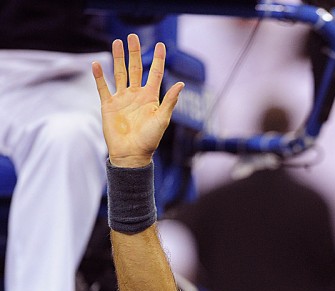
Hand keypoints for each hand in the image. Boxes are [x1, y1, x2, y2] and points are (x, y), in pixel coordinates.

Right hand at [92, 34, 183, 167]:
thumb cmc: (149, 140)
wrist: (131, 155)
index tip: (161, 45)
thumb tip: (181, 84)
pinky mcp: (108, 105)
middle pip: (135, 69)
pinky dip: (99, 76)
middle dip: (134, 53)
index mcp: (150, 98)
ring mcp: (122, 99)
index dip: (158, 59)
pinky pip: (102, 87)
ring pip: (119, 73)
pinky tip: (97, 64)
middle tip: (132, 37)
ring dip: (118, 58)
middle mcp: (136, 95)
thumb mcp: (162, 119)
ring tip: (117, 42)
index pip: (155, 73)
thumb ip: (169, 101)